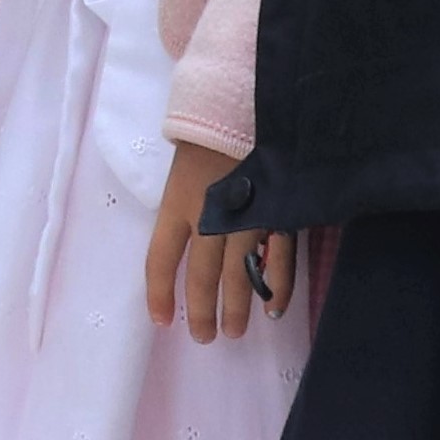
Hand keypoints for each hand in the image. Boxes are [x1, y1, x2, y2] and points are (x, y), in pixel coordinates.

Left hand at [143, 144, 307, 342]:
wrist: (250, 102)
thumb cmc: (211, 129)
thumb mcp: (183, 166)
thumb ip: (184, 203)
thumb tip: (185, 238)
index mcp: (178, 202)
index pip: (161, 259)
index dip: (159, 293)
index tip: (161, 320)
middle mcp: (210, 217)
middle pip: (202, 277)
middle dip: (202, 311)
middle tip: (204, 337)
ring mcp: (248, 219)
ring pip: (240, 276)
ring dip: (236, 309)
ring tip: (233, 331)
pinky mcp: (280, 215)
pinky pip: (281, 261)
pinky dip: (278, 288)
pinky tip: (273, 309)